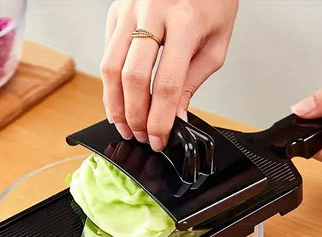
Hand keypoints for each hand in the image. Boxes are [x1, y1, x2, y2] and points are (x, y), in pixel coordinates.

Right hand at [101, 0, 237, 150]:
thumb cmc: (211, 0)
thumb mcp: (215, 43)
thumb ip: (192, 81)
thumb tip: (175, 116)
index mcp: (186, 21)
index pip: (167, 85)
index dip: (160, 120)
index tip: (159, 139)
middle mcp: (153, 12)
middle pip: (133, 78)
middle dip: (135, 116)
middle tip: (141, 135)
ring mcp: (129, 10)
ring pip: (110, 68)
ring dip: (115, 105)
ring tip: (124, 126)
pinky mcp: (116, 13)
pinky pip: (107, 55)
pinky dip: (111, 85)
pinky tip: (118, 101)